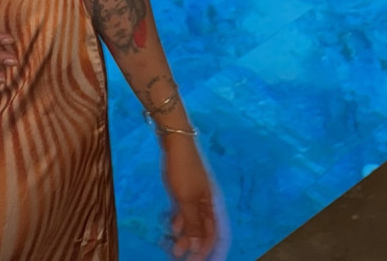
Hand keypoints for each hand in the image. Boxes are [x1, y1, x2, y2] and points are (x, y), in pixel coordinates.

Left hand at [160, 136, 220, 258]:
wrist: (175, 139)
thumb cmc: (183, 168)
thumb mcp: (186, 199)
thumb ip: (192, 223)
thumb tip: (198, 245)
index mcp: (212, 205)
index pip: (215, 235)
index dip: (208, 250)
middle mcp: (207, 202)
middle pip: (203, 230)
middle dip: (193, 245)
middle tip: (178, 256)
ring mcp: (195, 194)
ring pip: (192, 221)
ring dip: (184, 235)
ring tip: (172, 245)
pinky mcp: (184, 188)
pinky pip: (184, 210)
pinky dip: (179, 220)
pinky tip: (171, 226)